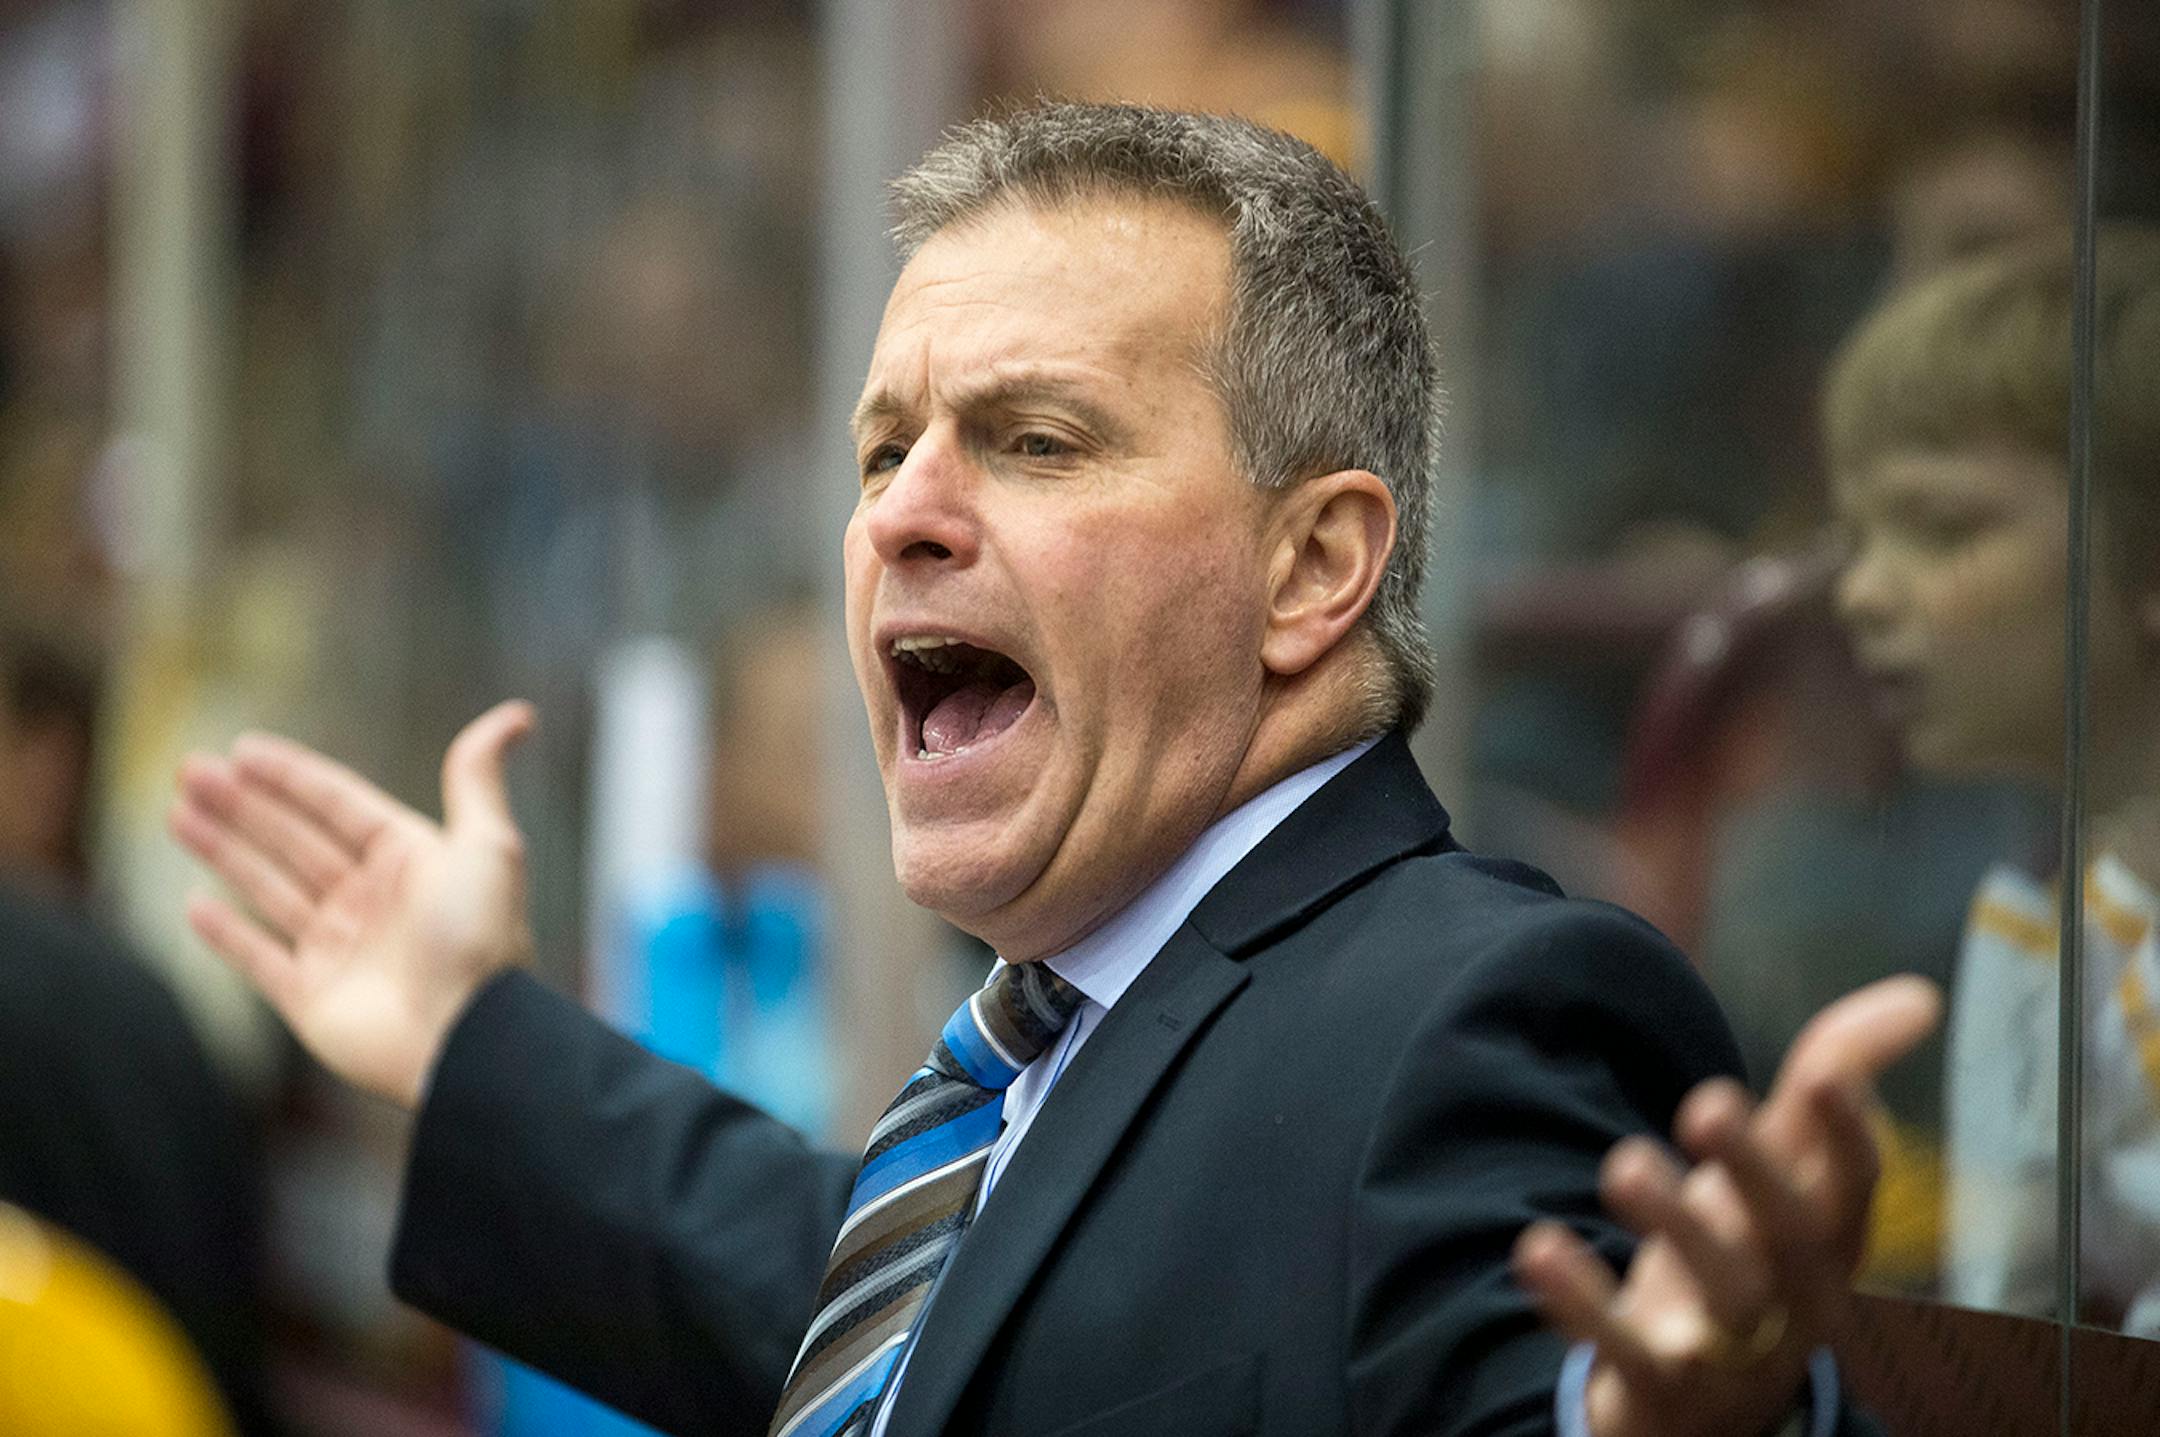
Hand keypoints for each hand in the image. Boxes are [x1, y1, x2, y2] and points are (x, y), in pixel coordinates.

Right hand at [169, 701, 537, 1108]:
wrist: (465, 1038)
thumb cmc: (479, 939)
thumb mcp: (487, 845)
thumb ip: (478, 778)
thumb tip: (517, 715)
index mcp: (411, 860)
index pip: (338, 805)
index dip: (291, 776)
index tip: (241, 749)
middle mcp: (373, 901)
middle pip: (294, 839)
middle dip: (242, 804)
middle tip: (187, 771)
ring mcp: (340, 950)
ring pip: (268, 888)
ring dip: (224, 851)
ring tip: (178, 813)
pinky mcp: (312, 1000)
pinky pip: (259, 959)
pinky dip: (225, 933)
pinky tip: (193, 903)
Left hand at [1512, 975, 1942, 1436]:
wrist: (1713, 1407)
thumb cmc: (1758, 1254)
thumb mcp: (1792, 1172)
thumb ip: (1836, 1077)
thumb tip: (1917, 994)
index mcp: (1829, 1236)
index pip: (1855, 1187)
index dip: (1849, 1136)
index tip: (1826, 1080)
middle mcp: (1790, 1294)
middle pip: (1786, 1236)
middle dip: (1753, 1170)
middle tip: (1706, 1106)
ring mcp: (1726, 1347)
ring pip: (1717, 1296)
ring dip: (1673, 1224)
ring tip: (1624, 1164)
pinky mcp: (1653, 1381)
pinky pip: (1620, 1347)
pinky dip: (1580, 1303)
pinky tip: (1538, 1246)